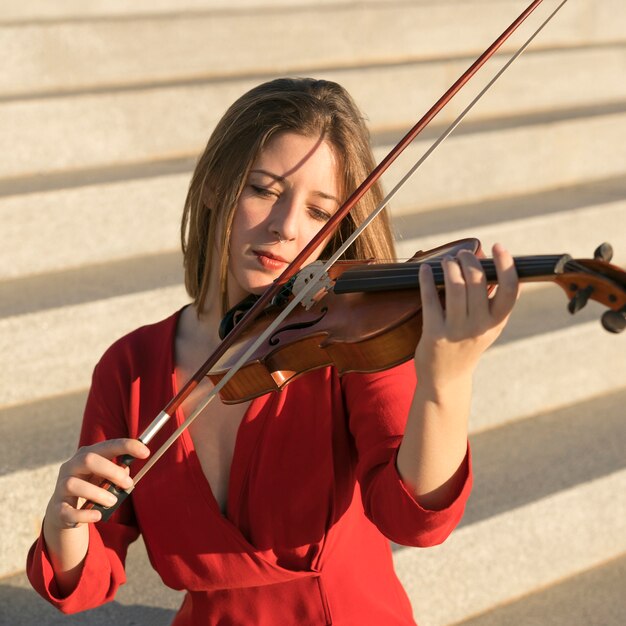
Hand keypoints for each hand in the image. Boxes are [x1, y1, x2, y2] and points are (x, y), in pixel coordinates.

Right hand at [45, 439, 149, 529]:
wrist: (64, 511)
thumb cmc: (91, 488)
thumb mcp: (105, 478)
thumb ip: (118, 473)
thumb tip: (127, 471)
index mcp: (86, 455)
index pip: (107, 446)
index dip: (127, 446)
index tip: (145, 452)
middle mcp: (71, 467)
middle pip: (88, 460)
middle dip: (112, 471)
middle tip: (128, 483)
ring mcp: (61, 487)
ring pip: (74, 484)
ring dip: (98, 493)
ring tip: (113, 502)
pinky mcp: (57, 508)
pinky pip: (67, 511)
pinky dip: (84, 515)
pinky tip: (97, 516)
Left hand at [415, 243, 518, 389]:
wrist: (446, 379)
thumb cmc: (467, 345)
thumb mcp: (489, 327)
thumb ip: (495, 302)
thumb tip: (496, 267)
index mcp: (496, 323)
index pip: (510, 289)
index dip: (506, 265)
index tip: (499, 247)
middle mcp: (479, 327)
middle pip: (478, 282)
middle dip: (469, 260)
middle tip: (463, 254)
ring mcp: (456, 331)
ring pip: (455, 287)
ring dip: (450, 266)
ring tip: (448, 260)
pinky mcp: (435, 334)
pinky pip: (430, 299)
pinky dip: (426, 280)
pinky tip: (424, 269)